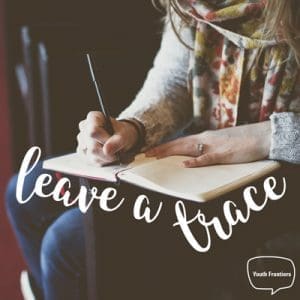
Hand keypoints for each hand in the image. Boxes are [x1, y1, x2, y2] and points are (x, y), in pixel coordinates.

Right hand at [76, 111, 138, 164]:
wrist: (120, 138)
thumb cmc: (121, 133)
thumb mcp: (124, 135)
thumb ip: (117, 141)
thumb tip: (107, 151)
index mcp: (93, 117)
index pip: (93, 131)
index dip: (104, 140)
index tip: (113, 143)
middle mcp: (84, 128)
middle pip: (91, 145)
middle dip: (106, 152)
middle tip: (116, 151)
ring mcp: (81, 140)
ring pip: (91, 155)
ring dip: (105, 157)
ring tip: (112, 152)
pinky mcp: (82, 152)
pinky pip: (91, 161)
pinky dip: (102, 161)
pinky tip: (106, 156)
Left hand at [145, 122, 270, 167]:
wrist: (260, 135)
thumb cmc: (241, 140)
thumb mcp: (220, 142)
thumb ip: (207, 148)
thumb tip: (196, 154)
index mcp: (205, 137)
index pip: (180, 141)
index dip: (166, 146)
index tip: (153, 149)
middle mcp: (205, 139)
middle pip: (179, 144)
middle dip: (161, 149)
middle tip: (146, 153)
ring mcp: (214, 146)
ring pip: (187, 148)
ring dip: (170, 152)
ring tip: (155, 156)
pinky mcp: (223, 154)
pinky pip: (207, 158)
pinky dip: (195, 162)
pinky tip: (184, 164)